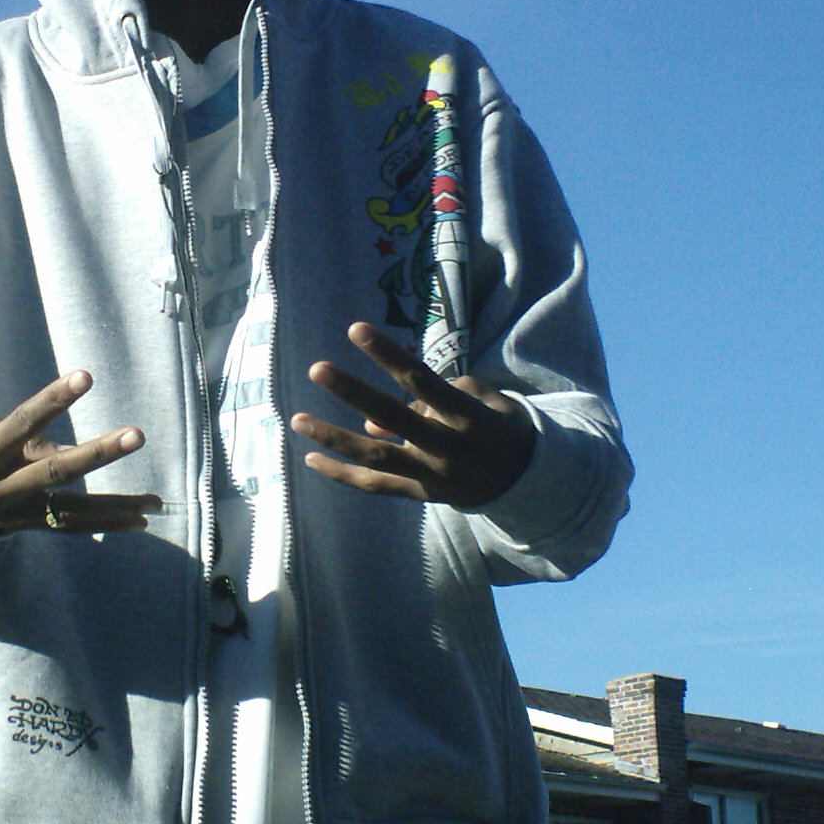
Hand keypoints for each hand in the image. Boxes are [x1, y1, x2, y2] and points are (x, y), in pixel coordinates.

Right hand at [0, 371, 160, 534]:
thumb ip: (18, 433)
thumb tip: (62, 446)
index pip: (22, 423)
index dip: (53, 401)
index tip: (85, 376)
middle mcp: (0, 488)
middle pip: (54, 472)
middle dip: (97, 454)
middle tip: (136, 435)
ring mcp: (15, 514)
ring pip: (70, 511)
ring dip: (115, 506)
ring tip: (154, 502)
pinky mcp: (26, 528)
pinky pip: (71, 527)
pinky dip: (106, 524)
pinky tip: (139, 520)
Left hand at [291, 323, 533, 509]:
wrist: (527, 482)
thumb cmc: (500, 425)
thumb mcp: (482, 400)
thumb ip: (431, 400)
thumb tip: (375, 420)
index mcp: (467, 416)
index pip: (422, 380)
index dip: (388, 354)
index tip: (356, 328)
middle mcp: (447, 448)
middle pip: (393, 418)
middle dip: (352, 392)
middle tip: (317, 368)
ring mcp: (431, 476)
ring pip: (376, 458)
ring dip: (333, 438)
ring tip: (297, 419)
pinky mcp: (419, 495)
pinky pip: (374, 486)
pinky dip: (341, 473)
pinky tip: (309, 458)